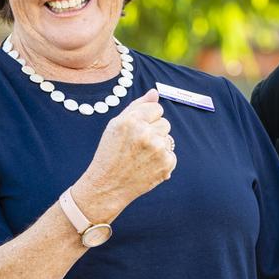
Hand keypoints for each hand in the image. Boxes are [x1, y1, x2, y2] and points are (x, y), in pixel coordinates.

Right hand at [77, 89, 175, 218]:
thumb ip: (138, 106)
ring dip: (158, 146)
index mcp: (132, 120)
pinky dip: (162, 161)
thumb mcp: (116, 125)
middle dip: (154, 132)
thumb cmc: (110, 153)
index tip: (136, 131)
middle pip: (165, 123)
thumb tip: (155, 92)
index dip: (147, 120)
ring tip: (141, 157)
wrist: (108, 185)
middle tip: (137, 146)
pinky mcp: (166, 164)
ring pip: (168, 139)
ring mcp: (158, 149)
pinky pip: (171, 155)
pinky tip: (146, 166)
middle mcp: (146, 133)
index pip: (157, 108)